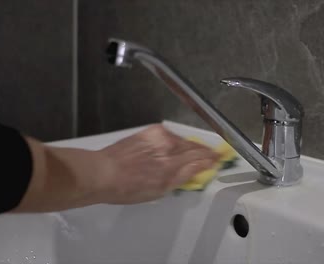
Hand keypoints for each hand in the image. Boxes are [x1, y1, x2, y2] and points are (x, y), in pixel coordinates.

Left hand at [96, 124, 218, 203]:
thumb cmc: (127, 188)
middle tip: (213, 155)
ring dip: (191, 147)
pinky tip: (175, 147)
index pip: (200, 159)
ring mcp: (160, 137)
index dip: (212, 159)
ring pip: (184, 141)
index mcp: (171, 167)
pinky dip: (177, 141)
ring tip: (194, 153)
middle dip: (205, 152)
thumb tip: (199, 169)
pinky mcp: (152, 131)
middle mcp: (168, 148)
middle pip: (195, 147)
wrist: (103, 172)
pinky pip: (171, 135)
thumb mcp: (159, 190)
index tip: (219, 159)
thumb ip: (182, 177)